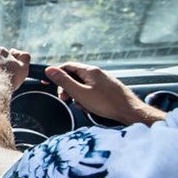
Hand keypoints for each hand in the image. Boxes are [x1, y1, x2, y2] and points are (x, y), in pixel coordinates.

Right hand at [44, 62, 165, 125]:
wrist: (130, 111)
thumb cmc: (107, 103)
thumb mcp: (80, 93)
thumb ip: (64, 81)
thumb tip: (50, 70)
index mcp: (89, 71)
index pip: (67, 66)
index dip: (56, 74)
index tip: (48, 82)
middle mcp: (97, 73)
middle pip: (75, 77)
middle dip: (68, 89)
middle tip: (66, 99)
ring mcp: (104, 81)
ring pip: (84, 86)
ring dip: (78, 96)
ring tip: (82, 105)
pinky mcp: (108, 89)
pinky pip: (92, 91)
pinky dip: (88, 99)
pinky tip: (91, 107)